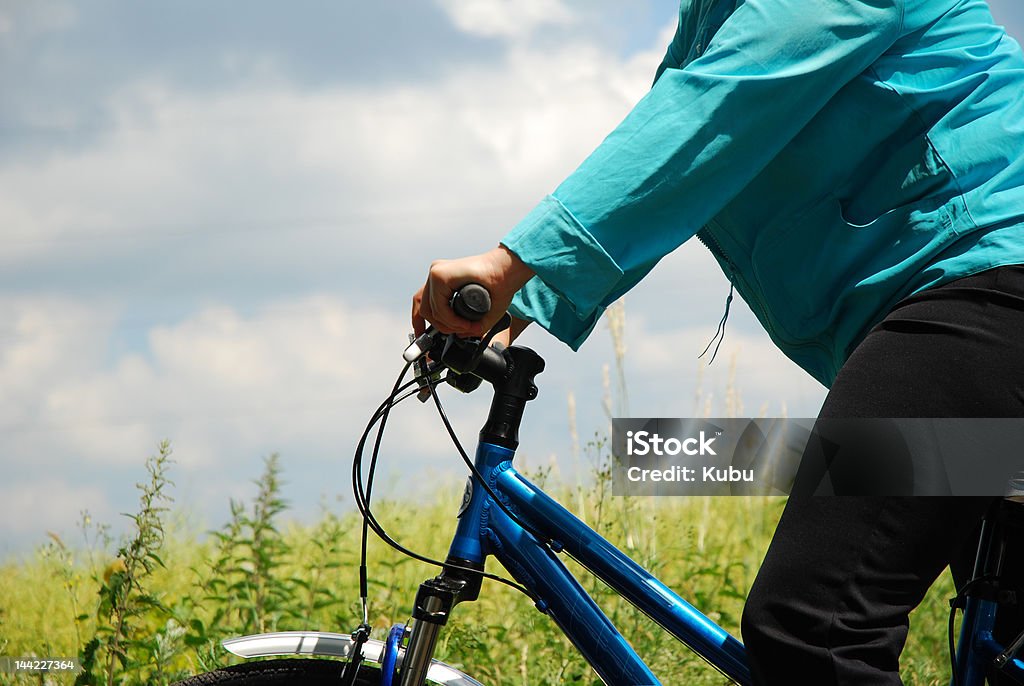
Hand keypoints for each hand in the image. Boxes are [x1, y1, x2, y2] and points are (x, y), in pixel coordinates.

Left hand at [412, 245, 533, 339]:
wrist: (508, 272)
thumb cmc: (498, 286)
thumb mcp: (477, 311)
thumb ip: (466, 325)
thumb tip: (458, 335)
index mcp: (443, 279)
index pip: (421, 302)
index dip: (419, 322)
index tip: (423, 337)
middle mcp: (438, 274)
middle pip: (422, 308)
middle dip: (436, 327)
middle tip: (455, 333)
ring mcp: (437, 273)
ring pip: (429, 310)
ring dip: (448, 325)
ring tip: (466, 326)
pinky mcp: (441, 275)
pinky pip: (438, 306)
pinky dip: (450, 319)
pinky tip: (464, 322)